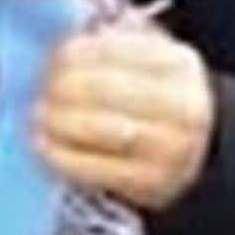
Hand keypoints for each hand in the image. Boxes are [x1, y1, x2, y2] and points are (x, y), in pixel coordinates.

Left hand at [35, 20, 215, 209]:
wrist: (195, 152)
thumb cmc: (153, 101)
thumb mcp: (145, 66)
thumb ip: (105, 54)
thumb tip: (52, 56)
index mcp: (178, 65)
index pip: (110, 50)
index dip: (69, 55)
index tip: (52, 62)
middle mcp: (182, 105)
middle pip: (101, 88)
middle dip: (60, 88)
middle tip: (41, 92)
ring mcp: (170, 148)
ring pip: (98, 127)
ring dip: (57, 120)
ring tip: (39, 117)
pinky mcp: (151, 183)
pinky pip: (95, 167)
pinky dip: (61, 155)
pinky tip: (43, 145)